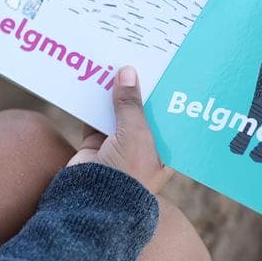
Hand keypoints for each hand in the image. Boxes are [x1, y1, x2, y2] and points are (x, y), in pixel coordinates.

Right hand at [67, 66, 173, 192]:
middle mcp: (143, 147)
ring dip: (114, 92)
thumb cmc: (128, 172)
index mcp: (164, 150)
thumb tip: (127, 72)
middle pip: (142, 110)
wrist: (93, 202)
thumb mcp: (136, 134)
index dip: (166, 93)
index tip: (164, 67)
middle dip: (138, 88)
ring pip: (117, 111)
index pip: (169, 116)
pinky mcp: (95, 145)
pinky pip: (94, 117)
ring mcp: (118, 145)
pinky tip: (92, 80)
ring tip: (114, 62)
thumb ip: (131, 104)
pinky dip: (92, 101)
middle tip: (138, 58)